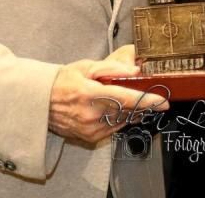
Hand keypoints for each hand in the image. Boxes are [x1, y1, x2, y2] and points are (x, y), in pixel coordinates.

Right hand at [48, 46, 166, 143]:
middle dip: (144, 105)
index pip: (125, 98)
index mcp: (89, 93)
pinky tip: (120, 110)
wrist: (40, 102)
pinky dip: (120, 120)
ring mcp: (90, 129)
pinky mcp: (89, 138)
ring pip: (122, 121)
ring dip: (133, 112)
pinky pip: (113, 129)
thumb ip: (111, 68)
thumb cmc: (63, 81)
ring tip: (137, 102)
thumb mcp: (86, 66)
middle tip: (154, 98)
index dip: (147, 100)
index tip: (163, 101)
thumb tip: (134, 71)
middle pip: (127, 111)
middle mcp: (90, 114)